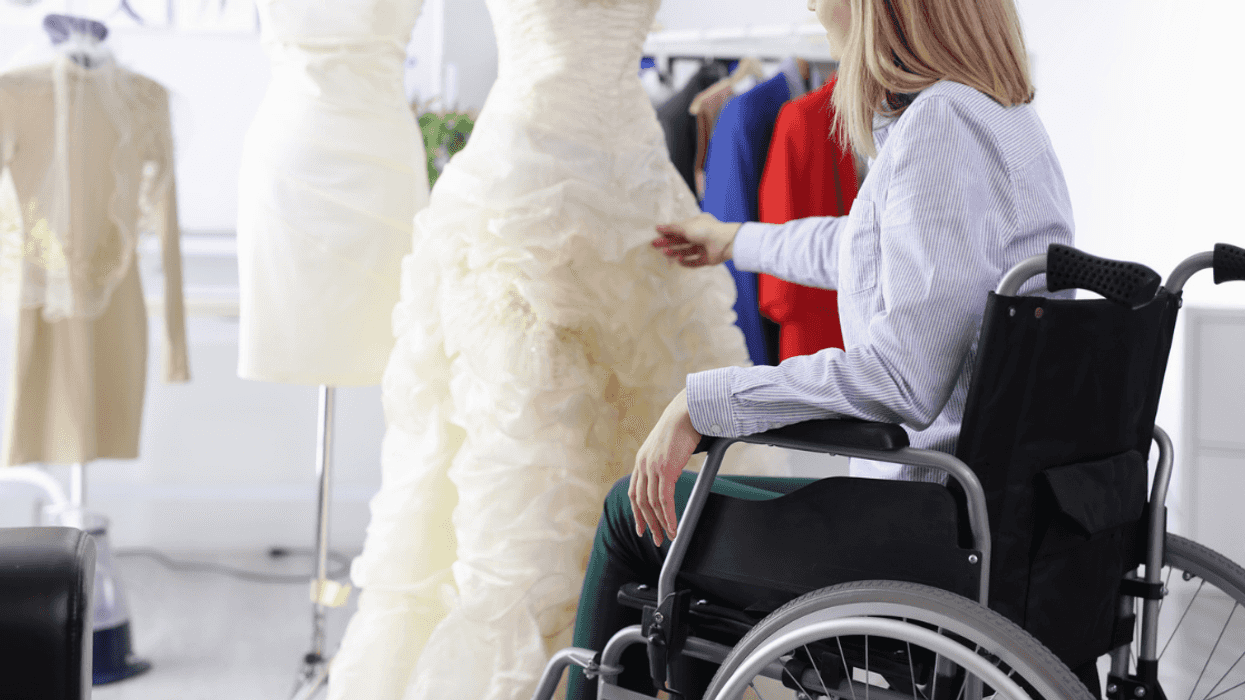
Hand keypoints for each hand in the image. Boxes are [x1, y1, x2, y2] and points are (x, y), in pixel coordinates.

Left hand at [629, 389, 701, 546]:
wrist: (687, 411)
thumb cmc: (682, 426)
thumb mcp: (667, 447)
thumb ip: (665, 461)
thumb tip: (673, 471)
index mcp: (641, 460)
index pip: (634, 492)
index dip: (637, 513)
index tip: (641, 528)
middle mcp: (642, 465)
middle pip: (641, 502)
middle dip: (648, 523)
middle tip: (655, 539)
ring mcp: (652, 467)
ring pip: (653, 504)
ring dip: (660, 523)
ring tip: (668, 537)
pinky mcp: (665, 469)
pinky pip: (665, 500)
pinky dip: (669, 516)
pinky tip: (674, 527)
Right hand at [652, 213, 740, 267]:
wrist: (725, 242)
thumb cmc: (705, 230)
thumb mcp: (686, 226)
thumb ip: (672, 228)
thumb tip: (658, 226)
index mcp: (696, 224)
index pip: (679, 229)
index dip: (668, 232)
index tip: (656, 234)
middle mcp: (700, 236)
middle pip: (681, 241)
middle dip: (668, 243)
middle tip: (655, 245)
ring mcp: (704, 248)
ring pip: (687, 251)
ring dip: (676, 252)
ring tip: (666, 253)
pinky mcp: (707, 259)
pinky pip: (694, 262)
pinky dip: (686, 262)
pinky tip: (679, 261)